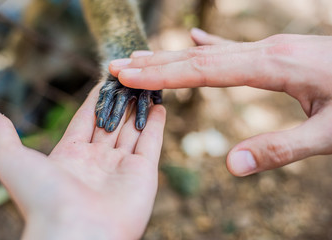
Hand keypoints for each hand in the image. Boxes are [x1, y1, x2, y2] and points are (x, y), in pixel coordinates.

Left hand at [0, 84, 165, 239]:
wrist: (75, 232)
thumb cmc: (42, 199)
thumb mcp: (13, 161)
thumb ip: (5, 136)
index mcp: (70, 156)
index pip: (86, 119)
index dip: (96, 99)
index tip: (105, 80)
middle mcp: (98, 161)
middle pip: (112, 122)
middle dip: (120, 100)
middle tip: (129, 78)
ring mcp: (122, 167)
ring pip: (133, 129)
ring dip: (140, 107)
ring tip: (147, 85)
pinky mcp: (144, 173)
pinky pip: (152, 142)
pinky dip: (157, 124)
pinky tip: (160, 105)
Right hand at [109, 28, 331, 176]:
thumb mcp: (330, 134)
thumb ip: (281, 149)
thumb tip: (231, 167)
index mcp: (273, 66)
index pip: (202, 70)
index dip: (162, 74)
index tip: (128, 75)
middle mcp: (265, 50)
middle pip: (197, 56)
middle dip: (155, 62)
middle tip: (117, 65)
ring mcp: (270, 48)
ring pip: (210, 52)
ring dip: (172, 56)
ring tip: (141, 56)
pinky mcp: (276, 53)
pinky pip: (231, 50)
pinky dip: (207, 48)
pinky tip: (195, 42)